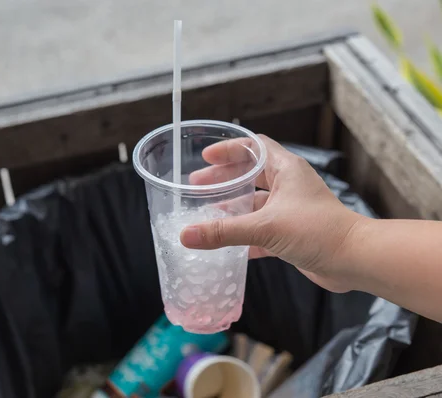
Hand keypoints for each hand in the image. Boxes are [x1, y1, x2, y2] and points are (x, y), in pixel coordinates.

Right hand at [180, 135, 365, 292]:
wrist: (355, 260)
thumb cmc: (319, 231)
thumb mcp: (265, 227)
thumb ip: (224, 231)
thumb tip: (186, 235)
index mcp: (286, 170)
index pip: (254, 147)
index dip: (229, 149)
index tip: (205, 156)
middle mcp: (289, 186)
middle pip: (250, 174)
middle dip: (224, 179)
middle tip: (198, 185)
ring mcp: (291, 209)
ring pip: (255, 203)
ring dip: (232, 207)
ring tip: (206, 212)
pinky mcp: (292, 232)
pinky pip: (261, 228)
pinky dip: (244, 234)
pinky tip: (226, 243)